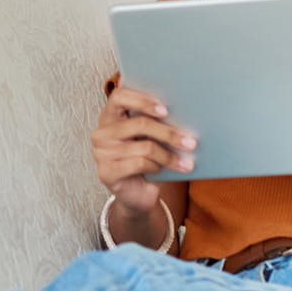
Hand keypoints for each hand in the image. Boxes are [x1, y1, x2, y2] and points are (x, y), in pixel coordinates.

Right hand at [93, 85, 195, 215]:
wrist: (136, 193)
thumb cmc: (145, 160)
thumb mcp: (150, 138)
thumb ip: (157, 122)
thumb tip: (184, 114)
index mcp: (110, 116)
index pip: (120, 96)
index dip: (143, 100)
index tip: (166, 110)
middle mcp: (102, 132)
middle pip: (139, 124)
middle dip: (169, 133)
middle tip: (190, 142)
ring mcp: (101, 153)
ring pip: (144, 147)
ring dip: (169, 156)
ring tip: (185, 162)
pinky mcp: (106, 172)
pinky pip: (139, 164)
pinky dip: (157, 167)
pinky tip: (163, 170)